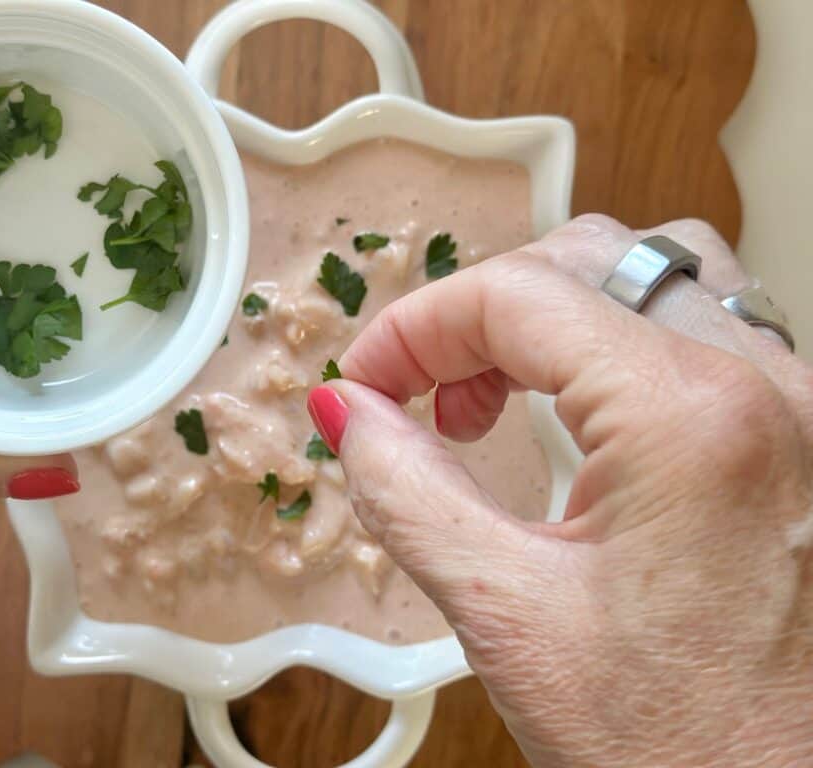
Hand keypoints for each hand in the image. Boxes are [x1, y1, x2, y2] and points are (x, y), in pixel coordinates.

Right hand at [308, 215, 812, 766]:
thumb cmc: (680, 750)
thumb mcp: (506, 616)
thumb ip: (405, 491)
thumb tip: (346, 411)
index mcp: (693, 419)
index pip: (519, 294)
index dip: (415, 328)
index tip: (367, 382)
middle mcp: (769, 388)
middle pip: (587, 260)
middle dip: (477, 316)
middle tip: (421, 393)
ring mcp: (802, 409)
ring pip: (658, 273)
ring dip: (553, 315)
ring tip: (498, 394)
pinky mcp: (804, 439)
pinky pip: (708, 328)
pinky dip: (617, 342)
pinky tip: (579, 411)